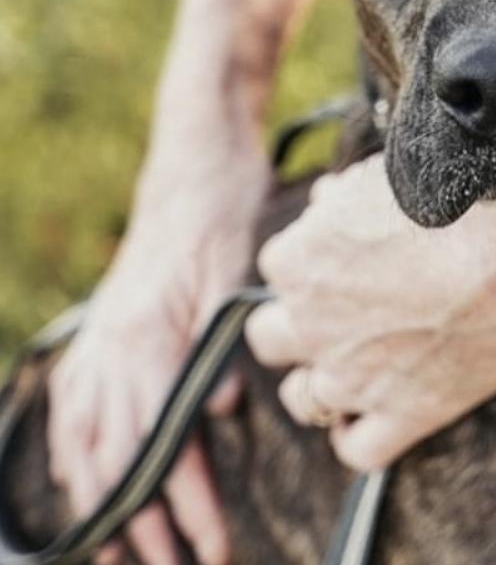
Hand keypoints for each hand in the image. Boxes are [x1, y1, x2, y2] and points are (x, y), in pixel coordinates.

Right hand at [47, 145, 270, 564]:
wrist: (195, 155)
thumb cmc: (223, 206)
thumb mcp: (235, 267)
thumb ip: (220, 342)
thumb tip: (221, 413)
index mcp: (147, 332)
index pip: (163, 440)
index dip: (186, 501)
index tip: (210, 544)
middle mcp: (112, 341)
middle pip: (118, 453)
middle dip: (143, 522)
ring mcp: (100, 333)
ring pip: (86, 437)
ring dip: (103, 500)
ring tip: (121, 552)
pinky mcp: (103, 324)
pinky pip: (74, 404)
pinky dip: (75, 450)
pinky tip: (81, 477)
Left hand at [246, 154, 495, 469]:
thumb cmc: (456, 202)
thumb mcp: (383, 177)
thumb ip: (342, 198)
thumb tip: (327, 200)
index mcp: (300, 259)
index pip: (278, 263)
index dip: (312, 256)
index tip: (345, 250)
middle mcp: (312, 324)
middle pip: (270, 335)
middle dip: (296, 321)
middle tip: (338, 307)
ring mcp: (352, 377)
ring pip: (301, 398)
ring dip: (319, 381)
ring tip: (358, 361)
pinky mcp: (401, 415)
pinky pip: (357, 448)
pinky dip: (360, 434)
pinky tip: (381, 410)